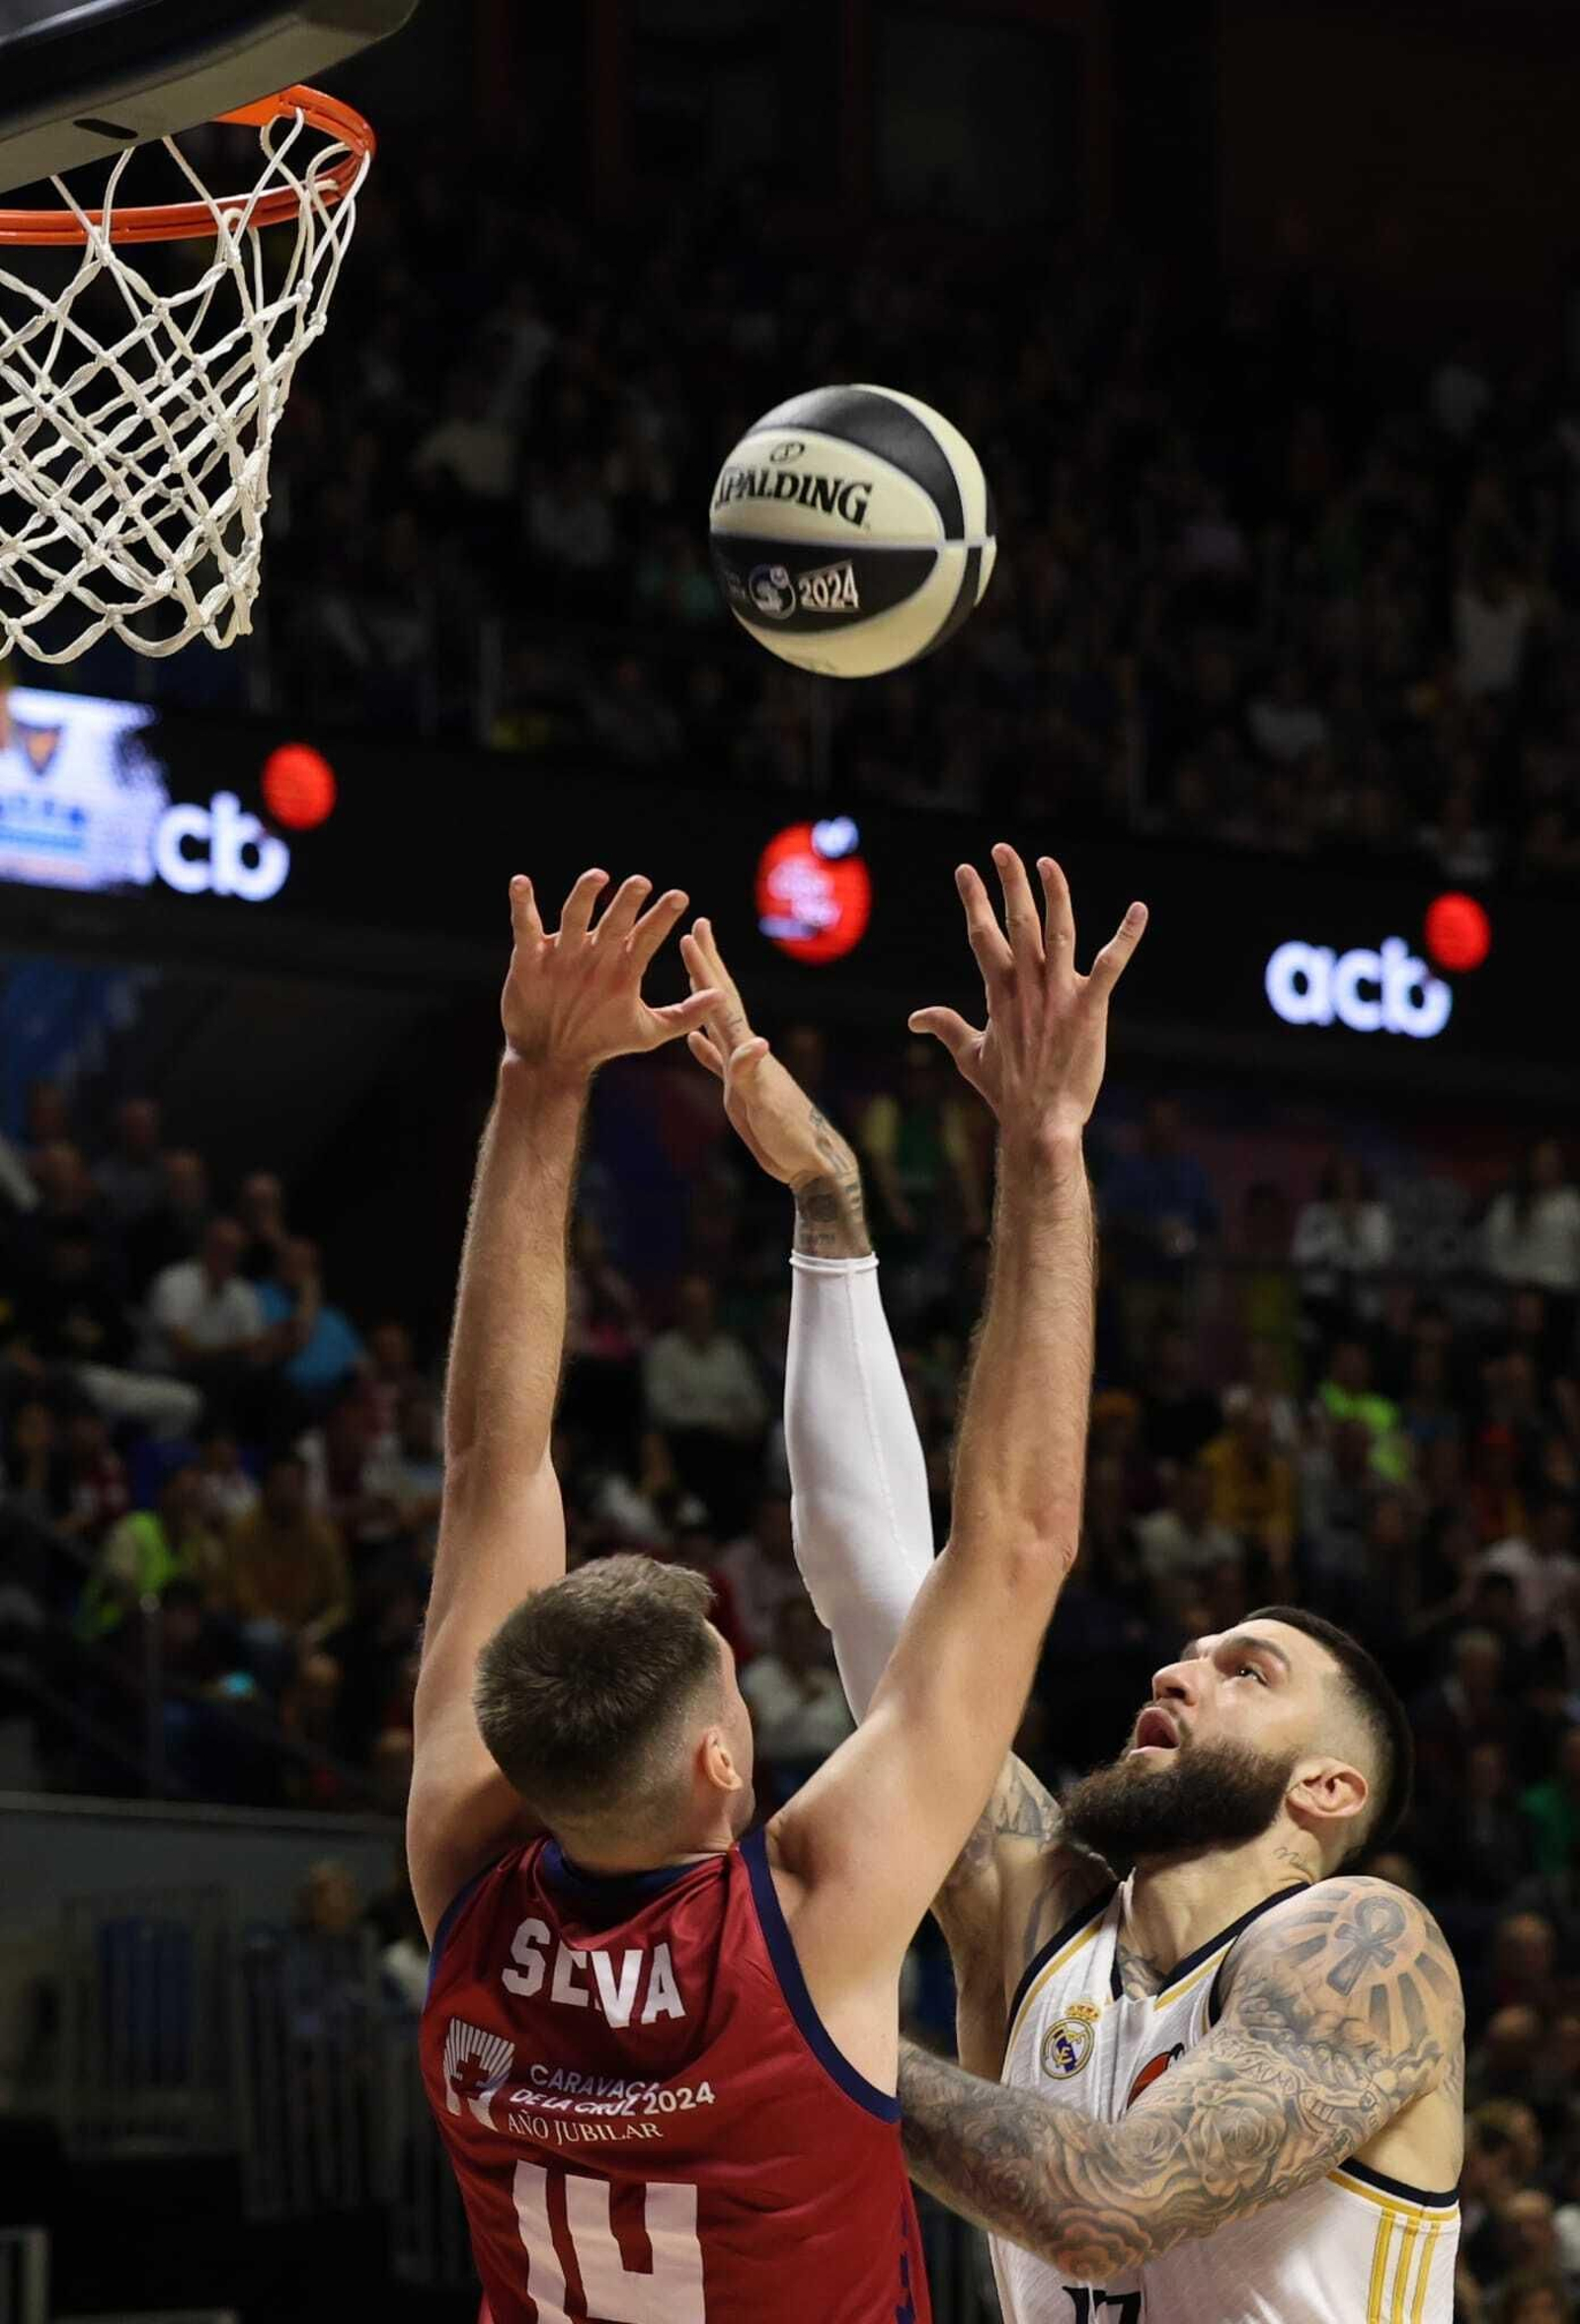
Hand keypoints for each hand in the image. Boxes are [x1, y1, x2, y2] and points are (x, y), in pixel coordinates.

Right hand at [501, 869, 719, 1074]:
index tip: (680, 897)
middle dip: (628, 901)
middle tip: (642, 882)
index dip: (662, 917)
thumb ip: (684, 1014)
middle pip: (615, 919)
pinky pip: (526, 926)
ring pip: (575, 915)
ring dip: (585, 895)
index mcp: (624, 965)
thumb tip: (720, 997)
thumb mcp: (647, 1032)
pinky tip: (521, 883)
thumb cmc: (601, 1040)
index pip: (648, 935)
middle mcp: (596, 951)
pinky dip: (522, 904)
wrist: (552, 1057)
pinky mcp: (531, 957)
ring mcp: (564, 951)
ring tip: (598, 876)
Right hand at [680, 918, 853, 1190]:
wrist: (810, 1161)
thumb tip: (753, 1043)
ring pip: (717, 1024)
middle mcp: (745, 1052)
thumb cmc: (790, 1137)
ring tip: (692, 971)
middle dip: (709, 962)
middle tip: (698, 925)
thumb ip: (751, 1074)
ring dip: (704, 997)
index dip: (705, 970)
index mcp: (747, 1052)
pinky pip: (717, 1061)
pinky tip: (694, 1040)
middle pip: (721, 999)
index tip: (691, 934)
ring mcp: (743, 1069)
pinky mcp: (741, 1091)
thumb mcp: (766, 1106)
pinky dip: (703, 1048)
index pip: (720, 1003)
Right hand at [909, 845, 1145, 1138]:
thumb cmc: (1007, 1093)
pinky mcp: (1089, 1009)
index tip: (966, 870)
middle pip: (1017, 923)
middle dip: (1008, 882)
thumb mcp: (970, 1056)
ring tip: (1047, 864)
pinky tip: (1139, 911)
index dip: (974, 900)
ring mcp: (1059, 996)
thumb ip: (946, 1026)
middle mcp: (1027, 987)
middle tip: (1002, 849)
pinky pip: (1110, 966)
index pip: (982, 935)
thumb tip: (915, 1017)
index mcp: (998, 993)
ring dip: (1054, 895)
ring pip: (1058, 932)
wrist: (1040, 1123)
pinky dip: (1126, 937)